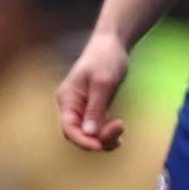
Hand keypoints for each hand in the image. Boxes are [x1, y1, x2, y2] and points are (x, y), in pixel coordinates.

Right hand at [57, 31, 132, 150]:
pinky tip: (119, 134)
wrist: (112, 44)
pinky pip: (96, 128)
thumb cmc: (105, 58)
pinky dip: (107, 133)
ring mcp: (82, 108)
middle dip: (98, 137)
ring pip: (89, 133)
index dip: (82, 140)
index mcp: (67, 98)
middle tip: (119, 127)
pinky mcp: (93, 108)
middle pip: (79, 133)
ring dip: (105, 137)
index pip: (68, 128)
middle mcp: (71, 106)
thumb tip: (89, 133)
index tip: (99, 145)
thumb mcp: (102, 83)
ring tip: (121, 130)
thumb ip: (95, 108)